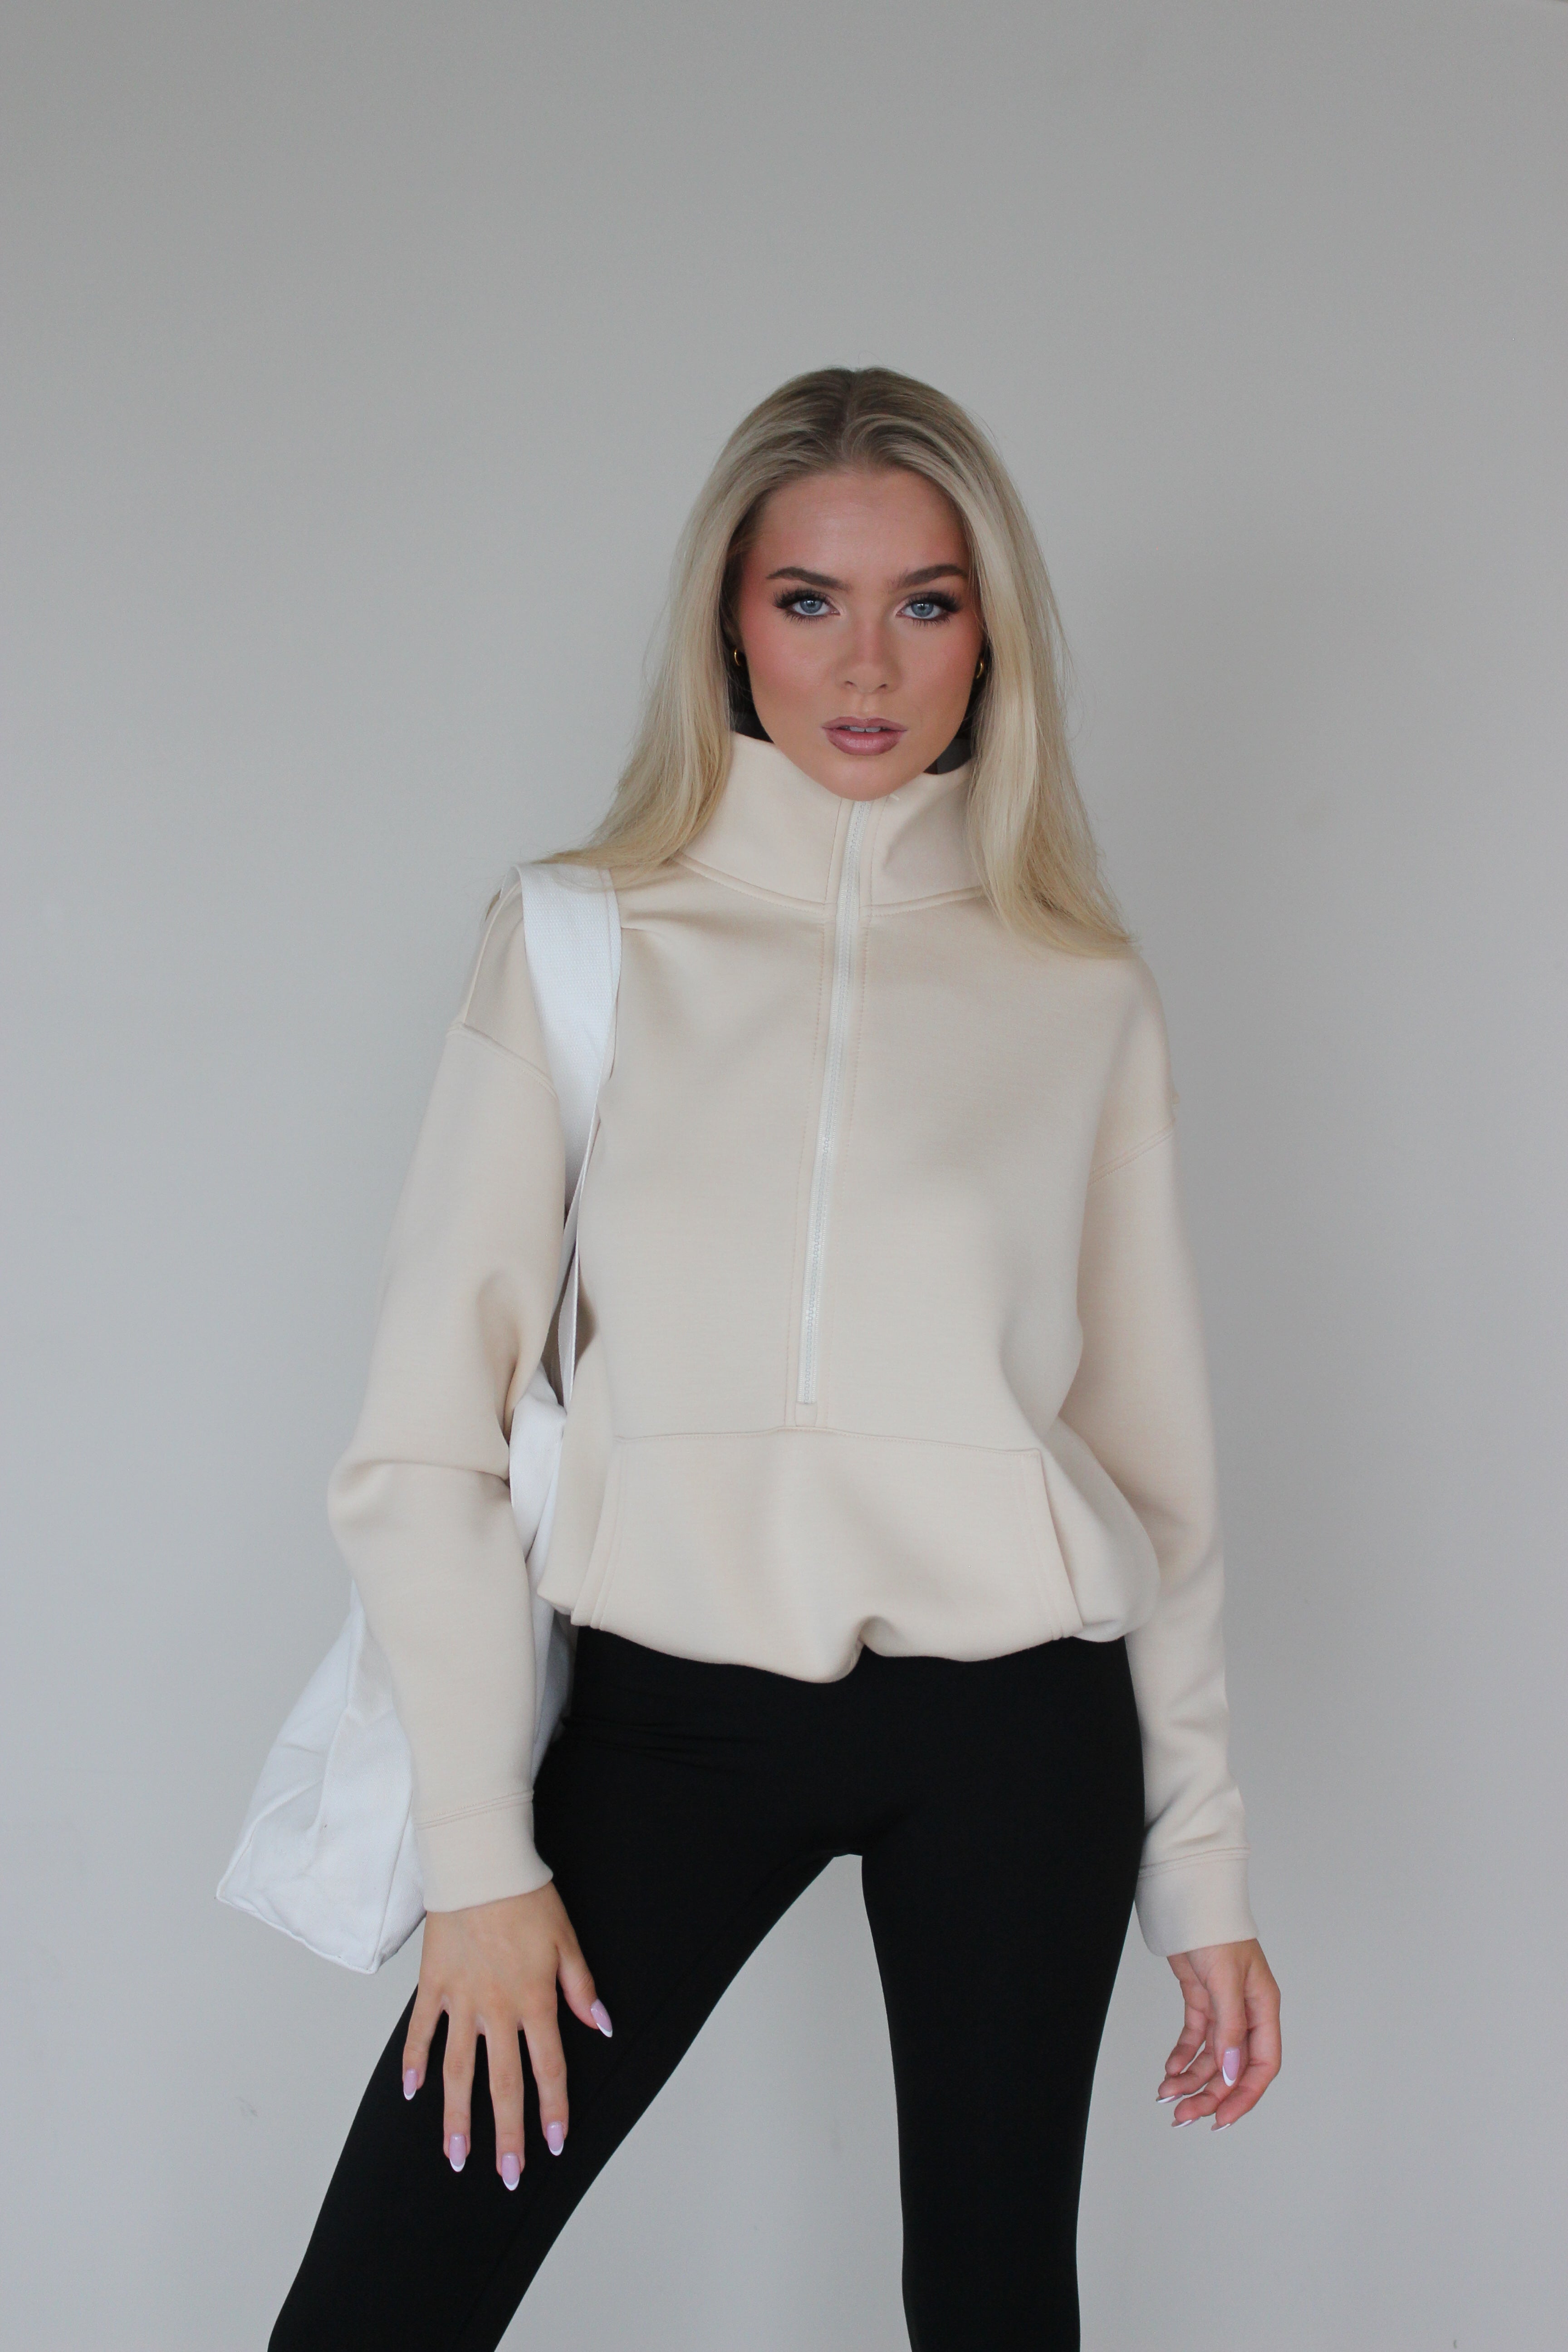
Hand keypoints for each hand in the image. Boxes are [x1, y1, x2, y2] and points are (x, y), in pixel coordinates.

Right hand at [402, 1884, 612, 2185]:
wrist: (480, 1864)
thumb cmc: (527, 1898)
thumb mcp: (567, 1940)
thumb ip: (581, 1987)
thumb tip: (601, 2026)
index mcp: (534, 1999)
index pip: (547, 2067)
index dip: (552, 2108)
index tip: (553, 2144)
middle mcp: (496, 2009)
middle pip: (502, 2083)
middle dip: (506, 2133)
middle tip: (506, 2174)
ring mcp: (460, 2000)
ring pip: (458, 2070)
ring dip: (458, 2117)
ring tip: (456, 2157)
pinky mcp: (432, 1985)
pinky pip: (420, 2031)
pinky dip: (413, 2062)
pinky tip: (410, 2093)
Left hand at [1156, 1936, 1279, 2130]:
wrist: (1191, 1899)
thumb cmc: (1218, 1931)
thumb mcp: (1227, 1980)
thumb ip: (1231, 2028)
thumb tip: (1232, 2074)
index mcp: (1264, 2009)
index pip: (1261, 2065)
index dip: (1243, 2096)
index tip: (1221, 2119)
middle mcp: (1246, 2012)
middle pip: (1232, 2068)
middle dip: (1209, 2094)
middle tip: (1183, 2115)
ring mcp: (1223, 2007)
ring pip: (1212, 2057)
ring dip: (1191, 2079)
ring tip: (1168, 2095)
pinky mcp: (1201, 1998)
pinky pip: (1195, 2037)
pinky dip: (1182, 2055)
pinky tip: (1170, 2069)